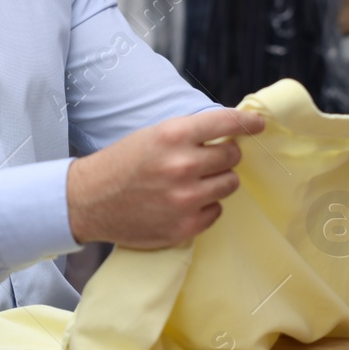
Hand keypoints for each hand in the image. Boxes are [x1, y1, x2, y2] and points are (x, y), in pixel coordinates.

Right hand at [65, 107, 265, 249]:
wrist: (90, 200)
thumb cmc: (122, 164)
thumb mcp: (152, 135)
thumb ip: (189, 134)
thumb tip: (230, 133)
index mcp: (173, 135)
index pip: (225, 123)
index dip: (247, 122)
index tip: (258, 124)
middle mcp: (182, 165)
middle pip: (231, 156)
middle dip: (224, 155)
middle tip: (206, 160)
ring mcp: (185, 199)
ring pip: (229, 184)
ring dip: (218, 181)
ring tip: (194, 182)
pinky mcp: (184, 226)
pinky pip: (217, 212)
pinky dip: (207, 206)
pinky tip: (185, 202)